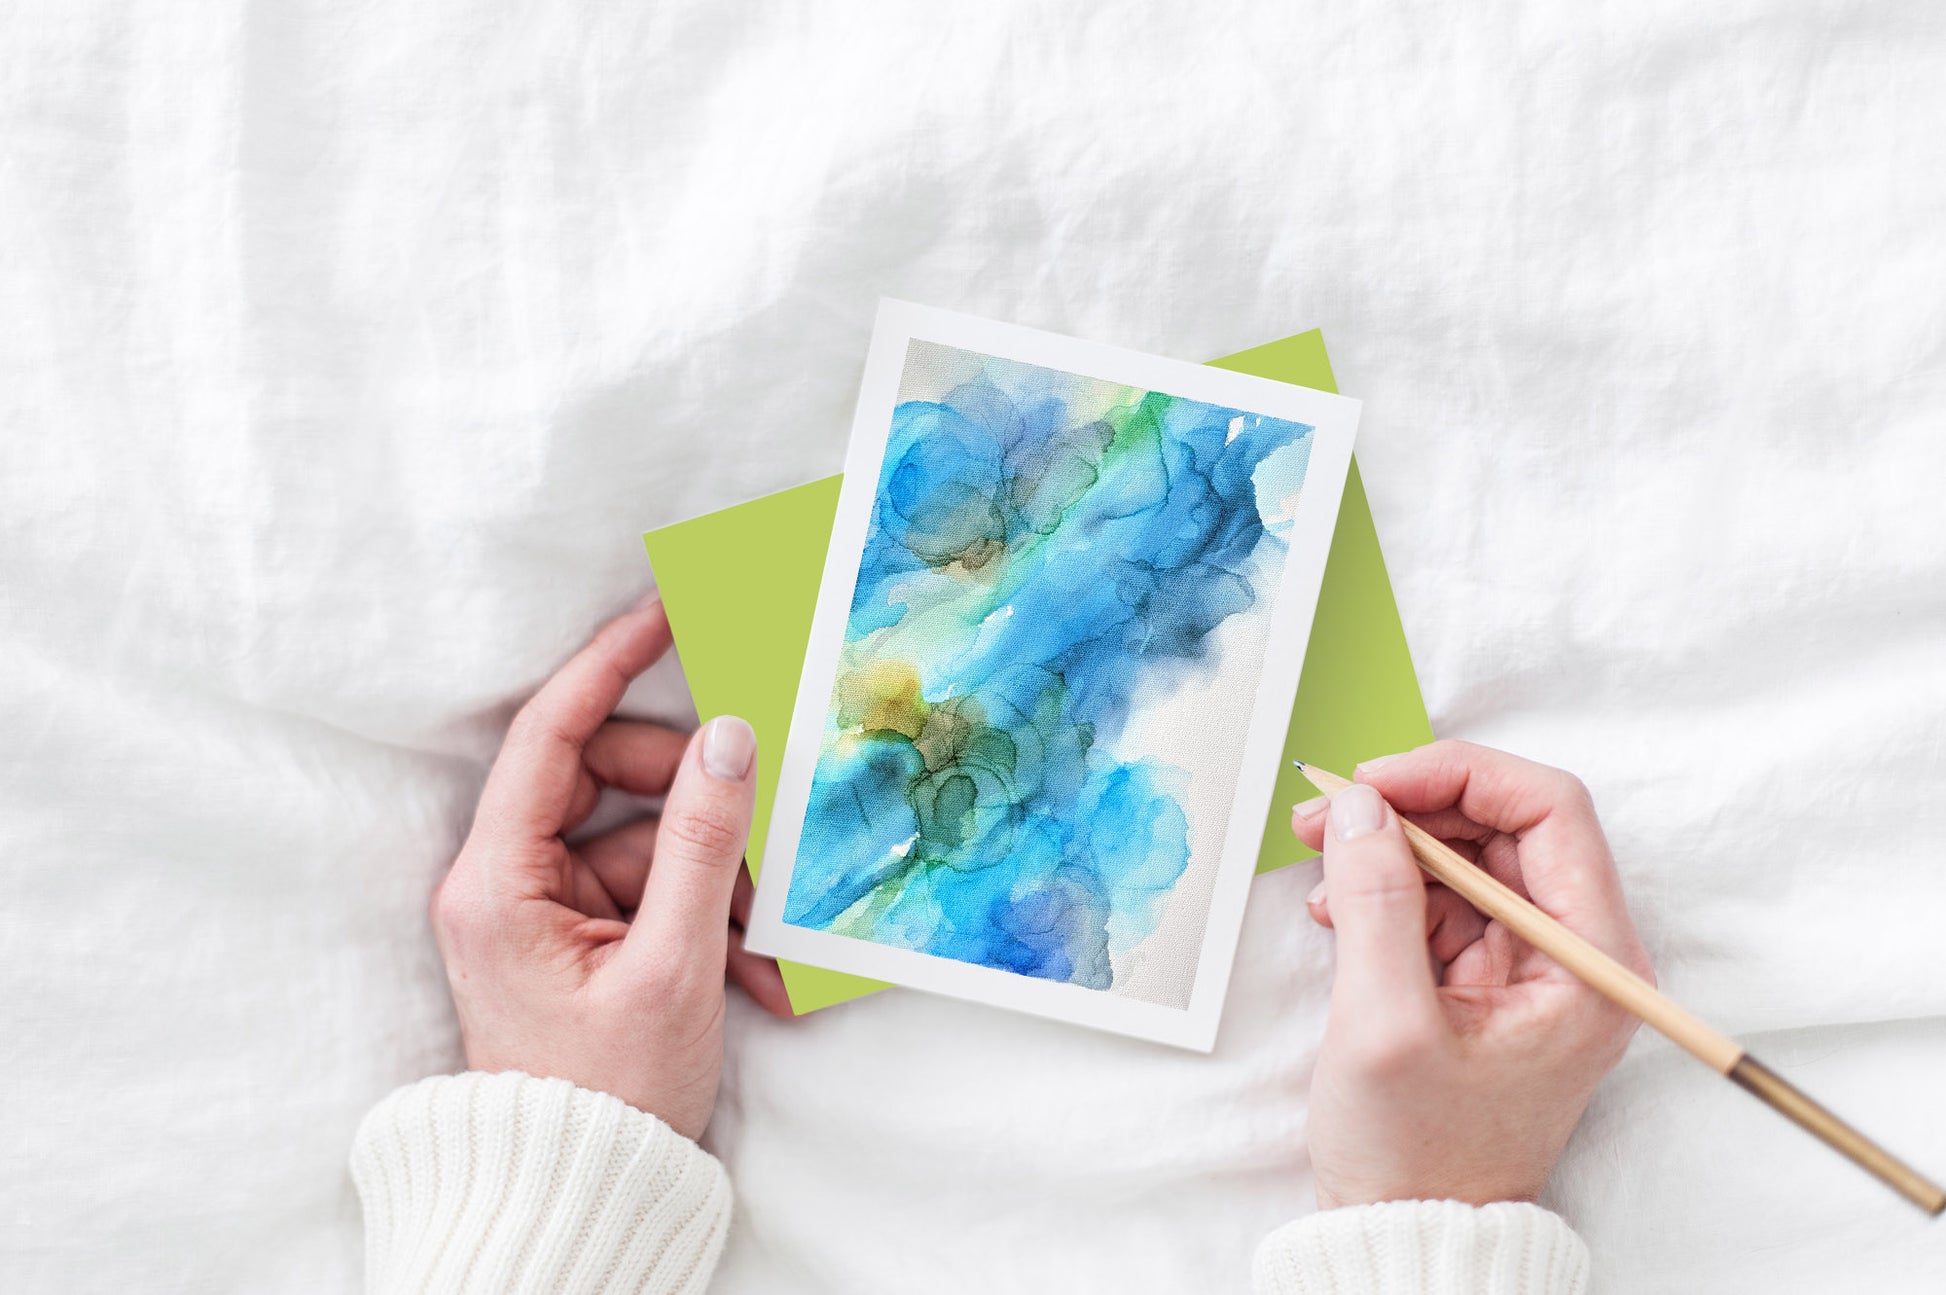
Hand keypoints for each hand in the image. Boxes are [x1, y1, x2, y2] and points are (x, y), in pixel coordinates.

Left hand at [429, 600, 791, 1140]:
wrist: (581, 1196)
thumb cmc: (607, 1094)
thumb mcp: (673, 964)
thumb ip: (705, 844)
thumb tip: (729, 737)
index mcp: (497, 880)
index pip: (551, 734)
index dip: (608, 666)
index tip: (663, 615)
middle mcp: (505, 882)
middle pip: (607, 782)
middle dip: (693, 803)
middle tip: (758, 831)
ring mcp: (542, 911)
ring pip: (642, 838)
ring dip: (713, 876)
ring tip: (763, 938)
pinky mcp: (576, 938)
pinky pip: (650, 891)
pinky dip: (704, 918)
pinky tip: (749, 973)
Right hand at [1289, 740, 1652, 1208]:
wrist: (1410, 1230)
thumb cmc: (1415, 1154)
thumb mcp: (1384, 1023)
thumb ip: (1375, 901)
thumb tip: (1358, 806)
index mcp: (1590, 963)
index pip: (1549, 811)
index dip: (1458, 776)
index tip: (1373, 782)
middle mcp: (1577, 953)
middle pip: (1505, 825)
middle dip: (1411, 806)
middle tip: (1326, 811)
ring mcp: (1532, 964)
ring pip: (1468, 855)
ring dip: (1390, 846)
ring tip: (1320, 863)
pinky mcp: (1488, 977)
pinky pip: (1442, 897)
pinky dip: (1387, 887)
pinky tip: (1337, 910)